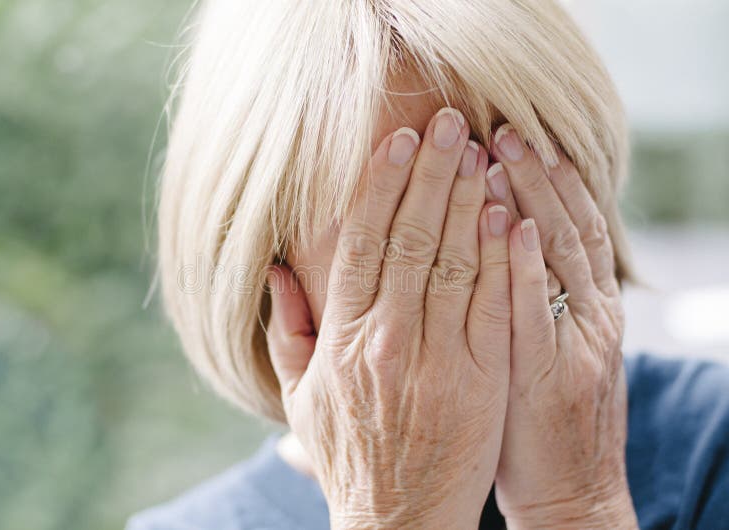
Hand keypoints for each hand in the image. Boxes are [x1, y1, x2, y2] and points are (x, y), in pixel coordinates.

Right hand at [265, 107, 511, 528]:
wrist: (398, 521)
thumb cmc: (349, 455)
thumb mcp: (300, 396)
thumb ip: (286, 328)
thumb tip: (277, 269)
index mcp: (341, 339)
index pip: (363, 244)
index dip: (381, 187)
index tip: (396, 143)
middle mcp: (387, 340)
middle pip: (411, 238)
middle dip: (431, 173)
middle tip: (449, 123)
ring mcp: (438, 358)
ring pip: (454, 261)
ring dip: (468, 200)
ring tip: (481, 152)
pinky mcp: (481, 378)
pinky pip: (492, 305)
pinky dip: (500, 256)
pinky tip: (507, 215)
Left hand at [487, 124, 637, 528]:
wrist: (571, 490)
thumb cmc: (539, 417)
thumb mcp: (546, 349)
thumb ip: (532, 297)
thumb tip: (503, 242)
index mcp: (587, 306)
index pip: (568, 226)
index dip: (543, 179)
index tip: (508, 136)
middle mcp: (591, 313)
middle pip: (567, 226)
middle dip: (535, 173)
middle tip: (502, 125)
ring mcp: (580, 341)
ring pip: (560, 255)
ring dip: (532, 198)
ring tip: (500, 152)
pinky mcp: (558, 374)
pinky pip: (539, 311)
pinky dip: (529, 265)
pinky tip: (513, 226)